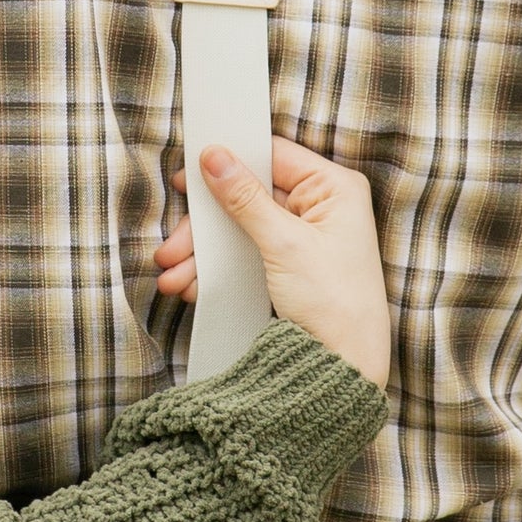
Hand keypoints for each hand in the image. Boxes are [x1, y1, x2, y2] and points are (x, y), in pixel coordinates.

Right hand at [154, 137, 391, 386]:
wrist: (347, 365)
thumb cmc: (335, 302)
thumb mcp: (284, 244)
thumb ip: (246, 198)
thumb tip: (215, 157)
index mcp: (334, 188)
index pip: (273, 156)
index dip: (229, 161)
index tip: (188, 178)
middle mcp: (321, 206)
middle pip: (249, 196)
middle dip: (207, 226)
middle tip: (174, 246)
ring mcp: (305, 236)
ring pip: (242, 229)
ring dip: (205, 252)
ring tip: (174, 275)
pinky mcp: (290, 263)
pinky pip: (247, 253)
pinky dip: (220, 269)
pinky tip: (194, 285)